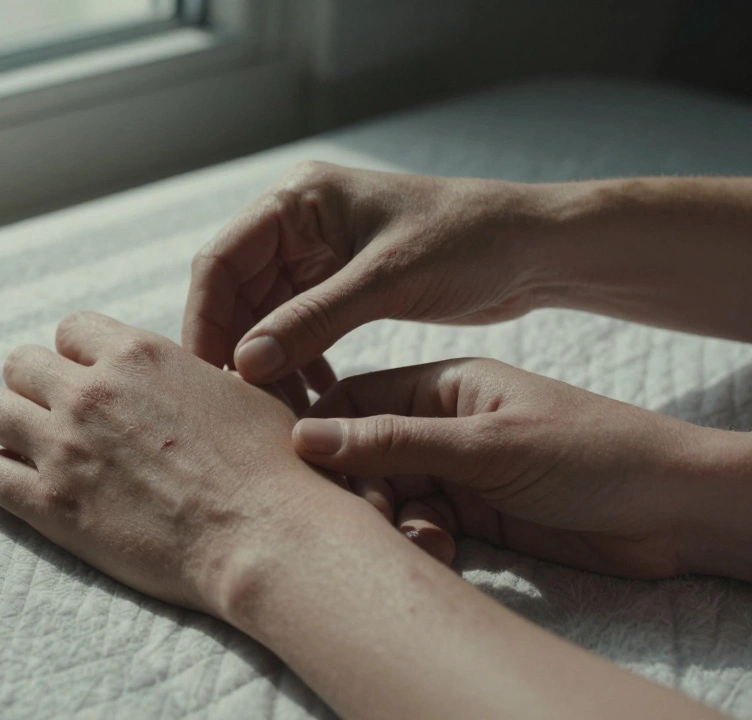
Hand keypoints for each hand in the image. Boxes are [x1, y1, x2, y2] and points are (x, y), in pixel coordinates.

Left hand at [0, 311, 361, 616]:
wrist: (264, 534)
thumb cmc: (268, 467)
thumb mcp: (234, 392)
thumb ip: (183, 375)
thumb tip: (173, 377)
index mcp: (137, 354)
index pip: (71, 330)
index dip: (77, 356)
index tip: (88, 379)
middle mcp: (91, 391)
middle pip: (20, 363)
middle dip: (34, 386)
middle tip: (54, 415)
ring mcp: (64, 446)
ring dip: (5, 423)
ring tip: (25, 444)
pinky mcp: (50, 504)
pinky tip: (18, 484)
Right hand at [184, 161, 551, 384]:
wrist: (537, 248)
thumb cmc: (470, 241)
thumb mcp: (387, 281)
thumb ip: (312, 321)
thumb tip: (244, 364)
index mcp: (299, 199)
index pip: (222, 260)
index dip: (207, 318)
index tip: (208, 375)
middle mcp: (299, 222)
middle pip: (236, 290)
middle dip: (235, 345)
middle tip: (239, 404)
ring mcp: (317, 254)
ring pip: (264, 314)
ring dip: (266, 359)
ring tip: (276, 407)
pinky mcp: (340, 285)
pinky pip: (297, 326)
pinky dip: (297, 359)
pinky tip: (312, 392)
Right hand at [292, 358, 751, 579]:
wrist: (676, 511)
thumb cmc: (592, 454)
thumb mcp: (487, 445)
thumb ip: (395, 443)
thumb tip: (306, 437)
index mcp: (445, 385)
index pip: (356, 398)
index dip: (322, 431)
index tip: (297, 466)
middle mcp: (443, 425)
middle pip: (365, 454)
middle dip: (359, 487)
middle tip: (370, 516)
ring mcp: (458, 472)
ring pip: (390, 496)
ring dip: (393, 521)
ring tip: (423, 539)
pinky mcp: (475, 516)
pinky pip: (421, 526)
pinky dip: (422, 541)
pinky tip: (443, 552)